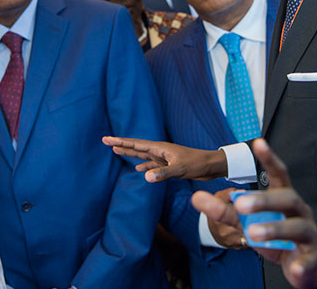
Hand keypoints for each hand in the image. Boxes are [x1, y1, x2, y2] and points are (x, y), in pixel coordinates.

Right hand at [102, 136, 227, 181]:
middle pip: (136, 147)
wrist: (211, 166)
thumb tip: (143, 176)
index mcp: (160, 148)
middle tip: (106, 141)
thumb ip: (162, 173)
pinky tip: (137, 168)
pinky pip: (151, 164)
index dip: (121, 142)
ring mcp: (164, 157)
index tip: (107, 139)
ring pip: (142, 155)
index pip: (136, 144)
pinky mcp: (169, 165)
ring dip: (130, 153)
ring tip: (116, 150)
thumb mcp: (179, 169)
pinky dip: (143, 166)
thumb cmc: (197, 164)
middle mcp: (160, 151)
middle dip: (121, 144)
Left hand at [193, 139, 316, 288]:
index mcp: (283, 197)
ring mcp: (308, 233)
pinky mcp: (312, 257)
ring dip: (276, 229)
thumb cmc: (274, 236)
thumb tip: (195, 197)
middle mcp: (299, 210)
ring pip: (297, 227)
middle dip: (264, 199)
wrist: (303, 266)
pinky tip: (292, 268)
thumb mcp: (246, 222)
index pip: (279, 173)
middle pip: (287, 197)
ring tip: (254, 233)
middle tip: (240, 204)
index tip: (259, 143)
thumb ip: (223, 210)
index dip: (269, 158)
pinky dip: (301, 263)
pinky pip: (309, 259)